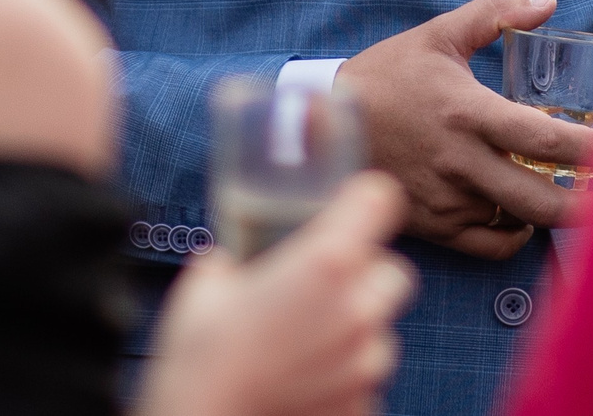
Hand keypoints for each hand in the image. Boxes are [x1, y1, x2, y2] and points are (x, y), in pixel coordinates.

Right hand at [138, 172, 416, 415]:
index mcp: (325, 262)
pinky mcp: (362, 403)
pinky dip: (340, 372)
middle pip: (391, 270)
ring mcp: (364, 362)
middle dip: (363, 274)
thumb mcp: (202, 293)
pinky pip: (363, 375)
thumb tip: (227, 264)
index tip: (353, 202)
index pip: (380, 199)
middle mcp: (357, 309)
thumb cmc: (202, 367)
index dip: (366, 197)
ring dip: (353, 327)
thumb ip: (229, 263)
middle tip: (319, 284)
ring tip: (302, 339)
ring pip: (380, 327)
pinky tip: (300, 375)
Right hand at [337, 0, 592, 258]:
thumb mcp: (438, 35)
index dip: (592, 148)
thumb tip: (547, 2)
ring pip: (517, 222)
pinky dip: (514, 235)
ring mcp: (446, 199)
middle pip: (541, 199)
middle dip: (590, 202)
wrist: (323, 126)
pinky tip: (521, 213)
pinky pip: (489, 245)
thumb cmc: (386, 76)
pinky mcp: (433, 225)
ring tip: (576, 196)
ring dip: (551, 212)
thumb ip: (494, 12)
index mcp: (466, 112)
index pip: (543, 138)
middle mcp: (460, 162)